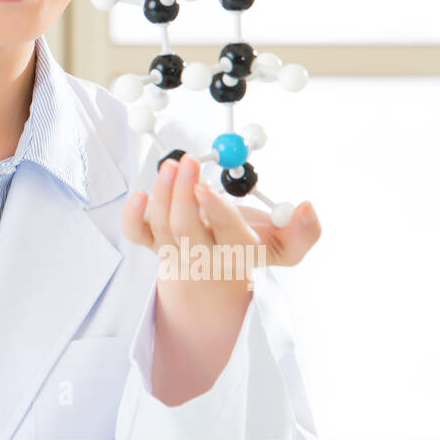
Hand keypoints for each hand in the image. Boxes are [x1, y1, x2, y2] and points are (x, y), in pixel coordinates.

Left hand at [122, 153, 321, 402]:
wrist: (215, 278)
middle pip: (186, 230)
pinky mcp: (154, 243)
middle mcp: (203, 255)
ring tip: (172, 165)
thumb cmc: (250, 248)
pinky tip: (139, 194)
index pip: (226, 235)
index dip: (214, 212)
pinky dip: (132, 216)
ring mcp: (174, 251)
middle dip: (182, 194)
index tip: (203, 187)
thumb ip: (303, 232)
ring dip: (162, 194)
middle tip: (188, 161)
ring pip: (162, 227)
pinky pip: (137, 234)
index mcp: (238, 253)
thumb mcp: (284, 247)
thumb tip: (306, 207)